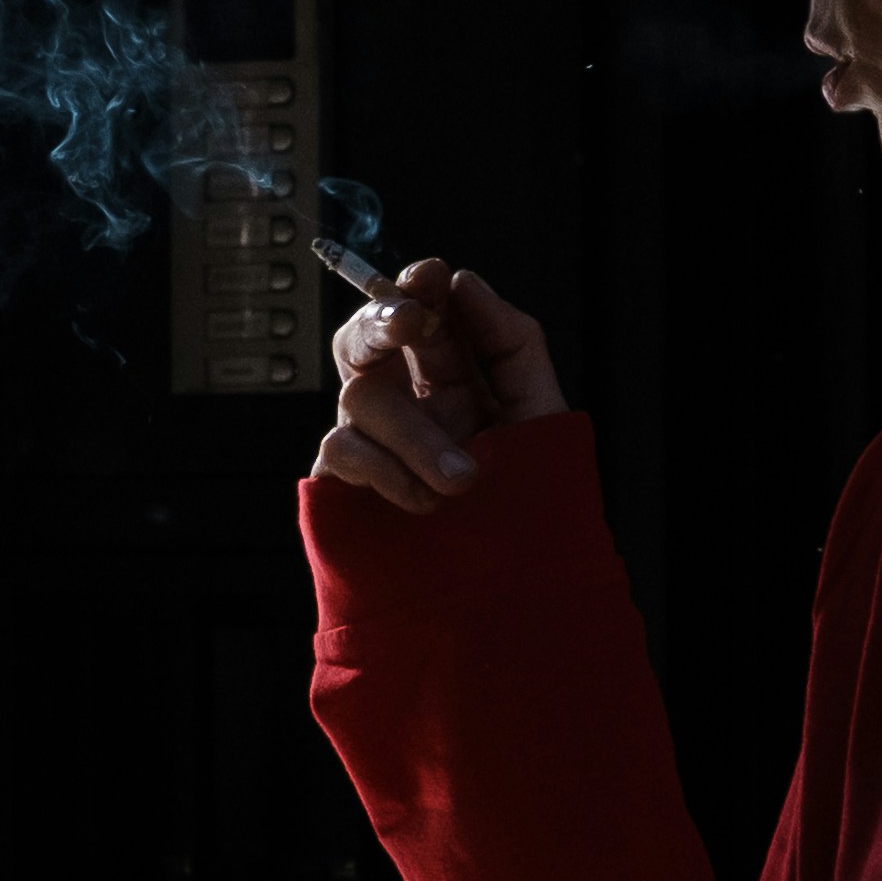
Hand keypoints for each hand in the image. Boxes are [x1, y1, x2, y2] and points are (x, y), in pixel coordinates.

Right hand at [311, 255, 567, 517]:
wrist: (508, 603)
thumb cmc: (528, 514)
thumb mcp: (540, 417)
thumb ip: (513, 344)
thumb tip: (465, 282)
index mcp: (449, 383)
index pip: (419, 316)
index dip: (416, 289)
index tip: (431, 277)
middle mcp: (404, 407)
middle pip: (364, 338)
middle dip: (382, 319)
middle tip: (410, 320)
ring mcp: (369, 447)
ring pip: (359, 394)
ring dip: (415, 431)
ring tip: (462, 480)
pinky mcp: (341, 488)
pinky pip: (340, 449)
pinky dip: (388, 472)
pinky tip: (425, 502)